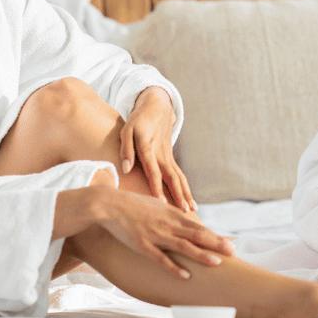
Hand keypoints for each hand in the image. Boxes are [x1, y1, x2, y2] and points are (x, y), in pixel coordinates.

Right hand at [94, 186, 234, 278]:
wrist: (110, 204)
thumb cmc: (133, 205)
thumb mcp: (157, 204)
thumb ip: (172, 212)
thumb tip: (185, 216)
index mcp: (172, 214)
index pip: (198, 227)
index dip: (215, 235)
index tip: (229, 242)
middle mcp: (167, 224)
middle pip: (197, 235)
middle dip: (216, 244)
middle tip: (233, 252)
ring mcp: (156, 235)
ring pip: (183, 246)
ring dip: (201, 255)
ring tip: (217, 262)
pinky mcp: (143, 245)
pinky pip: (161, 258)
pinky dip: (174, 267)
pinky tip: (185, 275)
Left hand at [120, 87, 195, 210]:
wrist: (157, 106)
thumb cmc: (137, 120)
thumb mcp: (126, 130)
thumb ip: (126, 150)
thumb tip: (125, 169)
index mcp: (148, 148)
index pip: (153, 171)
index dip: (156, 187)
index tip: (161, 203)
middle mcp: (161, 154)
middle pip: (171, 177)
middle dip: (178, 195)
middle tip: (184, 211)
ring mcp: (168, 156)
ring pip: (179, 177)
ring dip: (186, 193)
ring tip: (192, 210)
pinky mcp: (171, 157)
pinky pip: (180, 175)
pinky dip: (186, 188)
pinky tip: (190, 201)